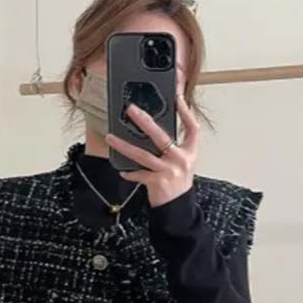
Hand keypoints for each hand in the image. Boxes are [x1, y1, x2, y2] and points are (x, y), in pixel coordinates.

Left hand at [104, 92, 199, 207]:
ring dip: (124, 146)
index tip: (177, 96)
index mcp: (189, 151)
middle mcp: (181, 159)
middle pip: (161, 136)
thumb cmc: (177, 181)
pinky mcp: (158, 182)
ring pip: (143, 155)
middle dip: (144, 120)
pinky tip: (122, 170)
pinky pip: (139, 174)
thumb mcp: (182, 161)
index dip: (186, 111)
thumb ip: (172, 144)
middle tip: (130, 109)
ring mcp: (169, 171)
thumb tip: (151, 126)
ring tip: (110, 137)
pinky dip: (130, 173)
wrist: (178, 207)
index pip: (192, 127)